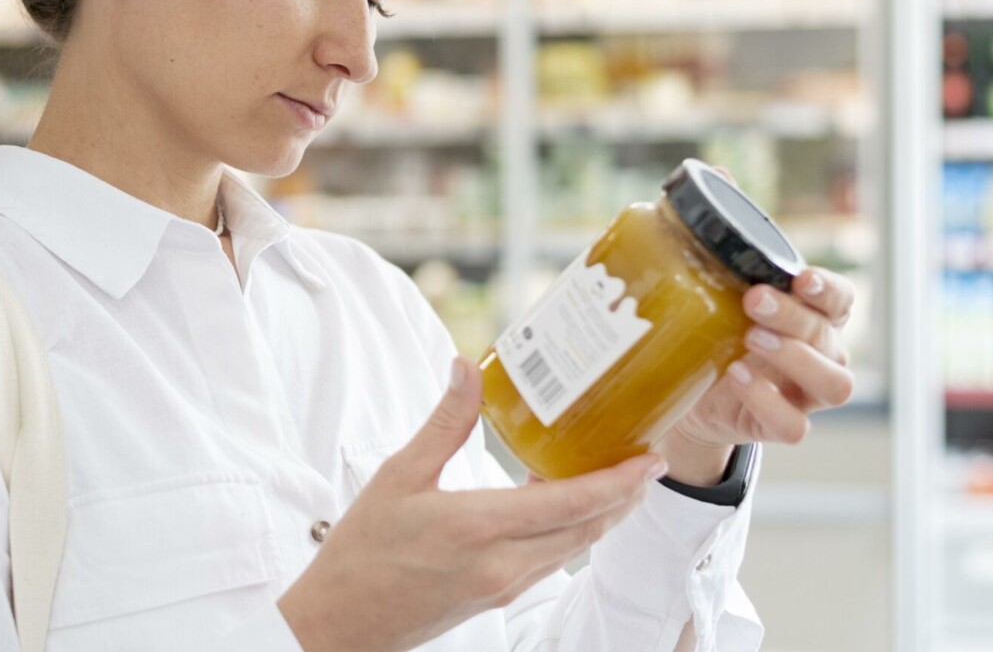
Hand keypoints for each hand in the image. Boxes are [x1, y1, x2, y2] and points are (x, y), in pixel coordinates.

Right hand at [278, 358, 668, 651]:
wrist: (343, 622)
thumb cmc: (362, 552)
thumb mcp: (398, 476)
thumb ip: (444, 423)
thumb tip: (467, 370)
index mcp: (479, 527)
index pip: (572, 504)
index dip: (619, 482)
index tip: (649, 459)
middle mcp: (503, 564)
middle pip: (588, 530)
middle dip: (624, 496)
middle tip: (645, 461)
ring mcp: (504, 586)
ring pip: (574, 549)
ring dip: (602, 515)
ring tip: (616, 478)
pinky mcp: (498, 598)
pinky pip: (551, 562)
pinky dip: (571, 531)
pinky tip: (563, 507)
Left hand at [658, 267, 856, 483]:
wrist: (693, 396)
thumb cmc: (715, 335)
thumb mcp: (717, 301)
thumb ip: (714, 272)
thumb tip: (667, 229)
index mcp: (814, 317)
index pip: (841, 299)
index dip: (829, 289)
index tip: (802, 278)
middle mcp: (822, 355)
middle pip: (829, 336)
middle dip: (793, 316)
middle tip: (754, 301)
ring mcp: (807, 395)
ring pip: (834, 384)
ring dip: (795, 358)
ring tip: (750, 339)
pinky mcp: (783, 427)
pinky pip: (795, 425)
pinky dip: (768, 402)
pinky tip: (738, 376)